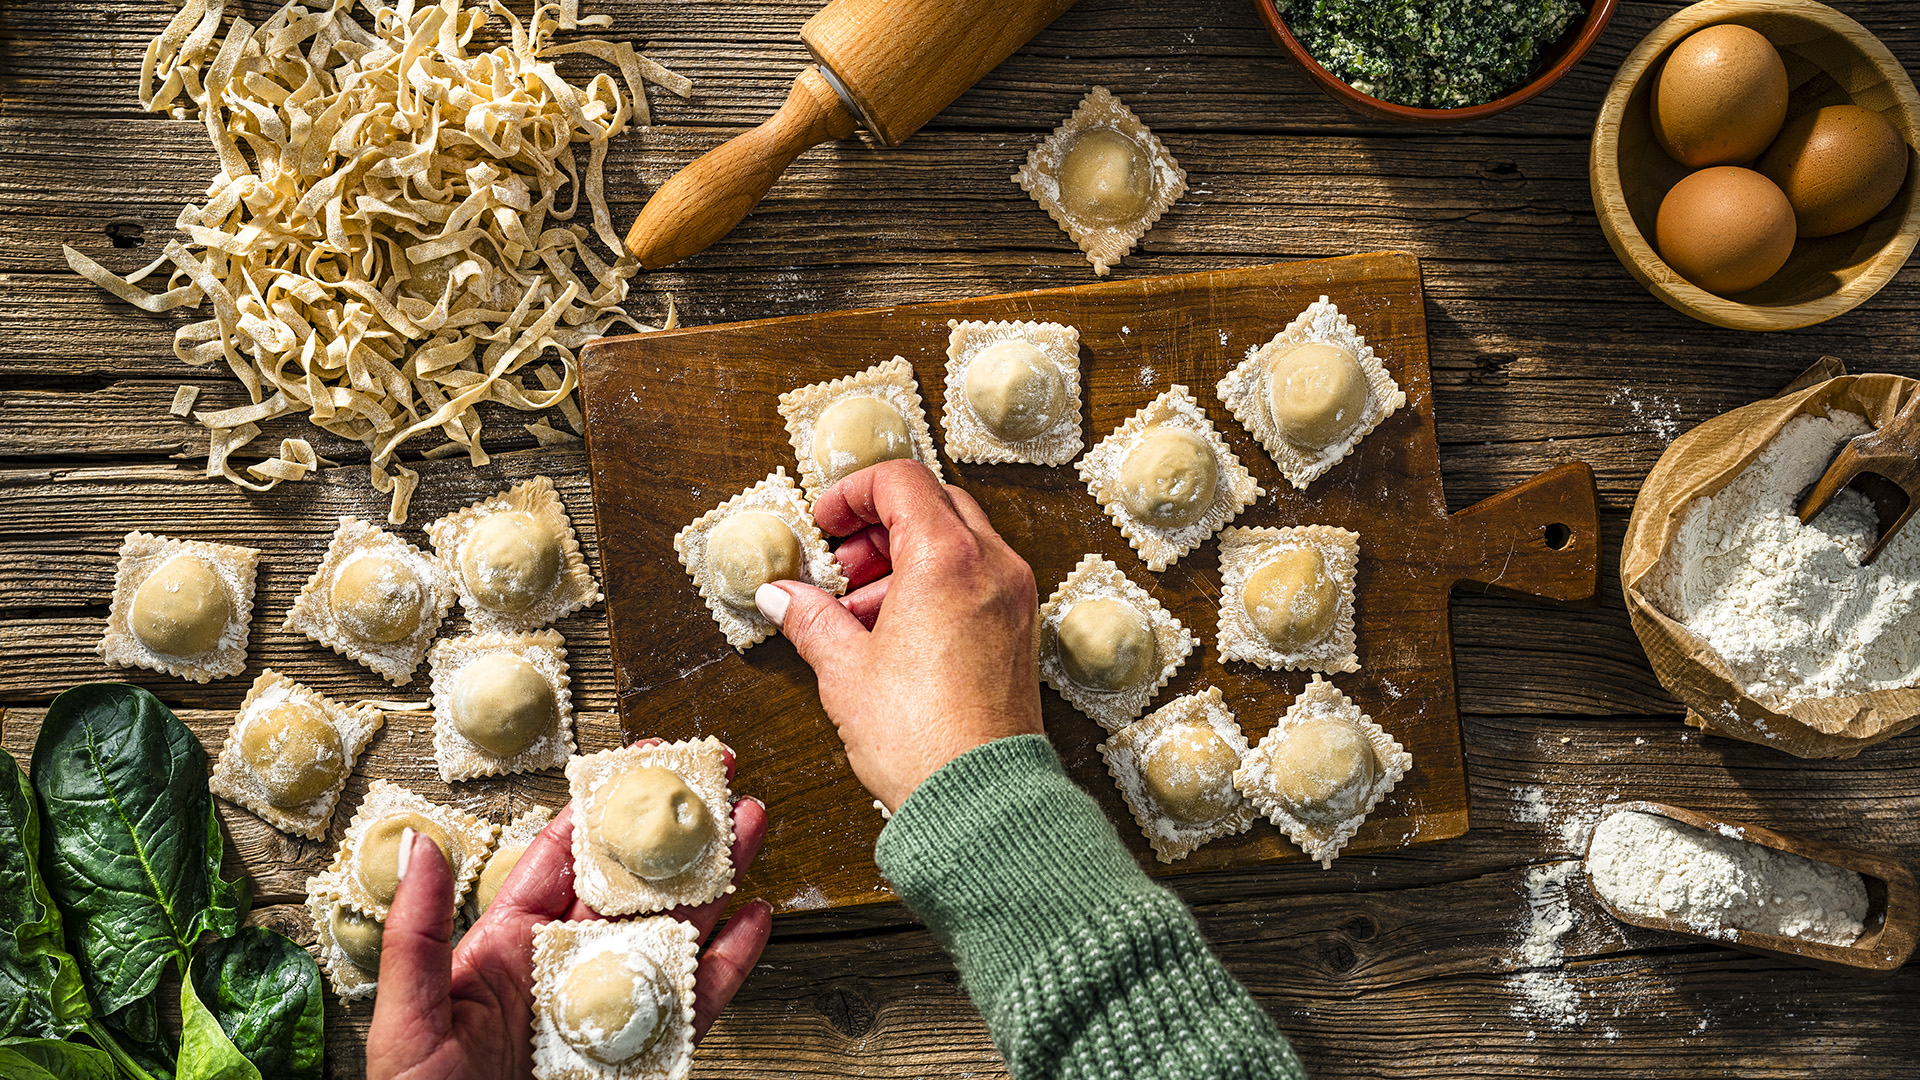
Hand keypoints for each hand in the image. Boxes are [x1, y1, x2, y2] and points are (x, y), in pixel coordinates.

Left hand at [366, 753, 770, 1079]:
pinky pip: (697, 1000)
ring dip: (718, 875)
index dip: (601, 809)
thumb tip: (420, 846)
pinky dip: (733, 960)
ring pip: (677, 928)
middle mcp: (567, 967)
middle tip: (717, 778)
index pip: (563, 861)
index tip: (635, 762)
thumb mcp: (406, 1019)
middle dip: (678, 829)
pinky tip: (756, 918)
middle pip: (634, 884)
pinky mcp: (647, 1053)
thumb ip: (417, 933)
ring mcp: (613, 1007)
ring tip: (751, 824)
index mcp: (510, 947)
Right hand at [756, 459, 1042, 810]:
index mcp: (947, 558)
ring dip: (905, 557)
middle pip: (934, 504)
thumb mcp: (844, 670)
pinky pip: (977, 580)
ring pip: (959, 541)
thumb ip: (810, 618)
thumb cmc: (921, 739)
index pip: (900, 480)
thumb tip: (782, 596)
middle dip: (879, 525)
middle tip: (841, 565)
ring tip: (858, 610)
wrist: (979, 801)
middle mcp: (992, 567)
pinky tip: (895, 633)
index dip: (852, 492)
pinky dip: (936, 586)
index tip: (826, 521)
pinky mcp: (1020, 632)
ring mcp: (1014, 598)